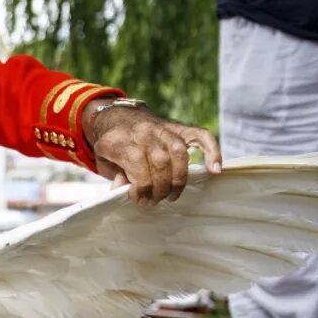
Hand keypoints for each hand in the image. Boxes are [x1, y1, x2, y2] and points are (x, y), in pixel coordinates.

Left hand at [84, 102, 221, 204]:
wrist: (118, 117)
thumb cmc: (112, 146)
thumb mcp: (103, 162)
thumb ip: (114, 176)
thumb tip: (125, 189)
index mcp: (121, 140)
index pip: (138, 167)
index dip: (141, 188)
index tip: (139, 198)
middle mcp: (144, 132)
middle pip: (161, 163)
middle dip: (160, 189)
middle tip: (155, 200)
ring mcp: (163, 128)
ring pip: (179, 154)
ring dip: (178, 181)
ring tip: (171, 195)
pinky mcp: (178, 128)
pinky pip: (201, 136)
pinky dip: (212, 152)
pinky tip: (214, 170)